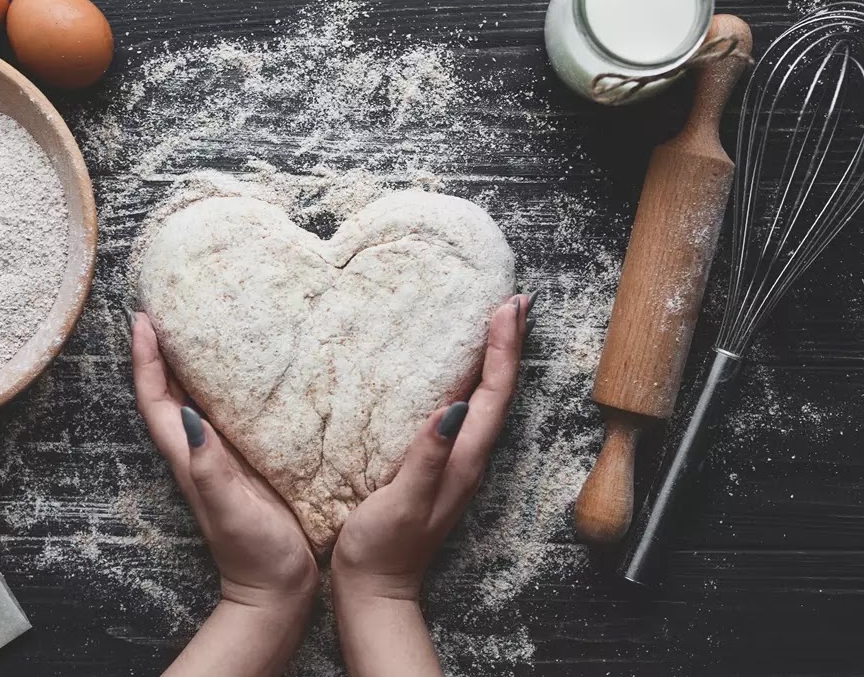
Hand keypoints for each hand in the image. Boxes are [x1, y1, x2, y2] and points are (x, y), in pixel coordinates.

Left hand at [131, 313, 318, 610]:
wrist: (279, 587)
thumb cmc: (254, 552)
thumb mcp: (229, 510)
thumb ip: (209, 468)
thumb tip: (190, 417)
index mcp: (189, 456)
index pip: (155, 399)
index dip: (145, 359)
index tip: (143, 319)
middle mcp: (201, 448)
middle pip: (171, 389)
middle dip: (165, 349)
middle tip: (172, 306)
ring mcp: (224, 454)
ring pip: (199, 396)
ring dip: (194, 362)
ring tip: (205, 322)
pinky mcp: (250, 458)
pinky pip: (233, 410)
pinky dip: (232, 384)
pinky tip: (251, 367)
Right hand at [331, 295, 529, 676]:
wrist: (376, 587)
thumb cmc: (383, 546)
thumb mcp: (403, 501)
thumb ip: (428, 457)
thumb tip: (453, 409)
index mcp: (464, 459)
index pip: (493, 394)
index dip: (502, 349)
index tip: (505, 308)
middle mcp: (469, 457)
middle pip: (499, 391)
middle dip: (509, 344)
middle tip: (513, 302)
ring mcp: (456, 461)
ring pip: (486, 400)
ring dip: (495, 359)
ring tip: (496, 324)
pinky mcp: (439, 464)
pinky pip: (467, 412)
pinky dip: (471, 381)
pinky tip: (458, 373)